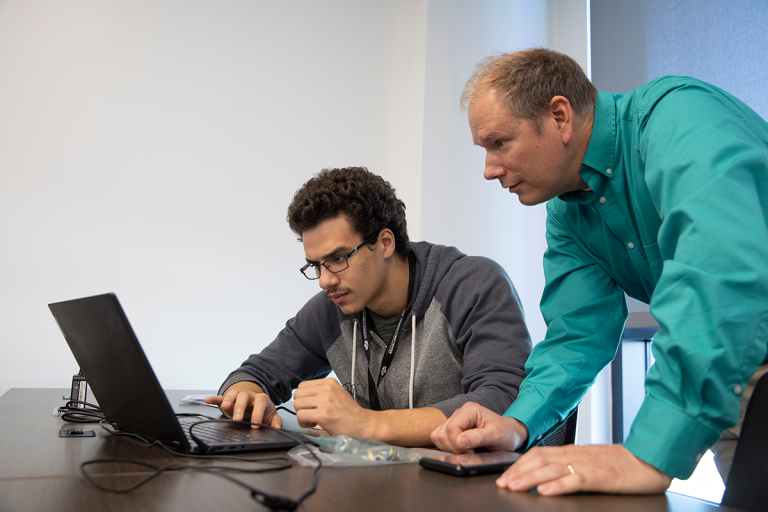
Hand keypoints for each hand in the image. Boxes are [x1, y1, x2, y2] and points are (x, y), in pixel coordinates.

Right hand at [204, 381, 281, 428]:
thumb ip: (275, 421)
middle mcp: (249, 396)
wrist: (254, 400)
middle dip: (240, 407)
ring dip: (228, 400)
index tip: (255, 425)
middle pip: (244, 397)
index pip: (260, 403)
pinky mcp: (228, 399)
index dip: (258, 414)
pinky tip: (208, 400)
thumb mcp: (270, 415)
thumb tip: (278, 429)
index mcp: (261, 399)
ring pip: (233, 394)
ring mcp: (238, 396)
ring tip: (224, 407)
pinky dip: (214, 399)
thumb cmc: (262, 409)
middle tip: (237, 419)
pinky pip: (220, 396)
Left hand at [292, 378, 371, 436]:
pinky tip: (313, 424)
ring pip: (297, 404)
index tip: (310, 406)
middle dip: (301, 406)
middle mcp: (327, 389)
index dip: (303, 398)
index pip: (302, 386)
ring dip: (301, 415)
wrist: (362, 423)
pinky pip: (301, 415)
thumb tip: (305, 395)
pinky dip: (303, 422)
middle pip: (297, 394)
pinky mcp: (324, 414)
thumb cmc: (349, 412)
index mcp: (329, 382)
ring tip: (312, 419)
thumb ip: (322, 391)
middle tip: (310, 413)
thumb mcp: (337, 393)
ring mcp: (325, 400)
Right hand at [430, 402, 527, 452]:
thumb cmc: (506, 432)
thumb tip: (460, 441)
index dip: (459, 443)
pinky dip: (447, 448)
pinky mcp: (452, 430)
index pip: (452, 428)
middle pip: (443, 433)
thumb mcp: (496, 435)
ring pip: (438, 436)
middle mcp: (459, 413)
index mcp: (469, 410)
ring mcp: (454, 421)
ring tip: (467, 451)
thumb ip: (478, 437)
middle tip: (471, 452)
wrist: (510, 434)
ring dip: (450, 448)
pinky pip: (439, 439)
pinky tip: (462, 450)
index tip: (472, 451)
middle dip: (455, 447)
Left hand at [496, 444, 671, 495]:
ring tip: (515, 487)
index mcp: (573, 452)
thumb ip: (570, 465)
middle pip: (540, 460)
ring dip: (530, 478)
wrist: (650, 460)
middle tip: (502, 483)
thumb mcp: (590, 461)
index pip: (539, 454)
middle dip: (518, 472)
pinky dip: (558, 485)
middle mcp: (577, 455)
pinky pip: (576, 480)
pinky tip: (546, 492)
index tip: (504, 475)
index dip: (519, 464)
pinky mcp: (601, 476)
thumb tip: (547, 476)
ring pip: (552, 469)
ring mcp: (588, 465)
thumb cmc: (622, 464)